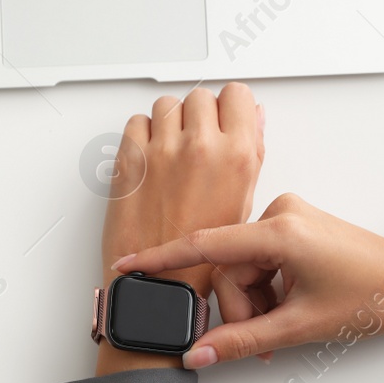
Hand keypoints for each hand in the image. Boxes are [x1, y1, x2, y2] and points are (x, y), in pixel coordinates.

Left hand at [96, 85, 264, 375]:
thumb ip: (250, 153)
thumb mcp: (244, 204)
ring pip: (166, 106)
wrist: (160, 287)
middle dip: (199, 115)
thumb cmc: (202, 258)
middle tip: (196, 142)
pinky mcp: (130, 160)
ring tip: (171, 154)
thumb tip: (253, 118)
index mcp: (237, 156)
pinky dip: (142, 135)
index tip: (224, 119)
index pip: (237, 95)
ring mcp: (163, 151)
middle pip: (200, 96)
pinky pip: (136, 123)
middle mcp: (201, 147)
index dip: (230, 106)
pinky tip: (150, 160)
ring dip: (169, 122)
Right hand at [116, 194, 383, 368]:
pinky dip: (267, 291)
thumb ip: (240, 341)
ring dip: (255, 303)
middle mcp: (280, 215)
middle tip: (263, 342)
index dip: (161, 259)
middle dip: (239, 309)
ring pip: (244, 269)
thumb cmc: (373, 295)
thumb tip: (197, 356)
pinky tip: (289, 307)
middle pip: (228, 269)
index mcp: (280, 232)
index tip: (128, 265)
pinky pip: (260, 262)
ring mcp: (288, 219)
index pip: (204, 246)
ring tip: (284, 327)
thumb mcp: (300, 327)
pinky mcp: (294, 228)